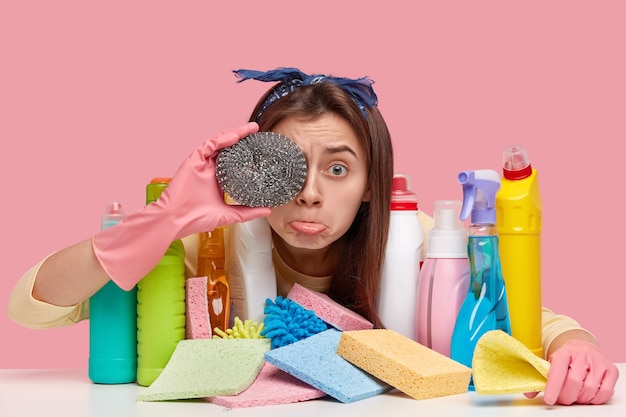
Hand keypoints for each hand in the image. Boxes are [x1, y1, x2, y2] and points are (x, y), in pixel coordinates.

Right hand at [93, 123, 270, 289]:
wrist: (175, 221)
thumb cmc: (197, 219)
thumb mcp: (229, 215)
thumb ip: (248, 212)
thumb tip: (268, 209)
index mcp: (218, 179)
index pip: (235, 160)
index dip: (247, 152)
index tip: (261, 148)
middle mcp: (210, 168)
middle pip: (228, 147)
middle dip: (243, 137)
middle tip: (256, 130)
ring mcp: (201, 163)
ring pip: (219, 142)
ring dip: (235, 133)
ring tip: (250, 129)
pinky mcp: (193, 160)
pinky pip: (209, 145)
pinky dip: (222, 139)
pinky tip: (234, 137)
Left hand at [527, 340, 619, 404]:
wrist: (584, 348)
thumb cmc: (567, 359)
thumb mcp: (551, 362)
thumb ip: (540, 377)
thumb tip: (529, 393)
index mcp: (565, 352)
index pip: (558, 371)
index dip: (553, 388)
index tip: (549, 399)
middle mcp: (583, 355)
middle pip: (574, 383)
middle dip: (566, 396)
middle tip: (561, 399)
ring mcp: (599, 362)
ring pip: (589, 389)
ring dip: (580, 399)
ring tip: (574, 395)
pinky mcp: (611, 370)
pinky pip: (605, 392)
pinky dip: (595, 399)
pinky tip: (587, 394)